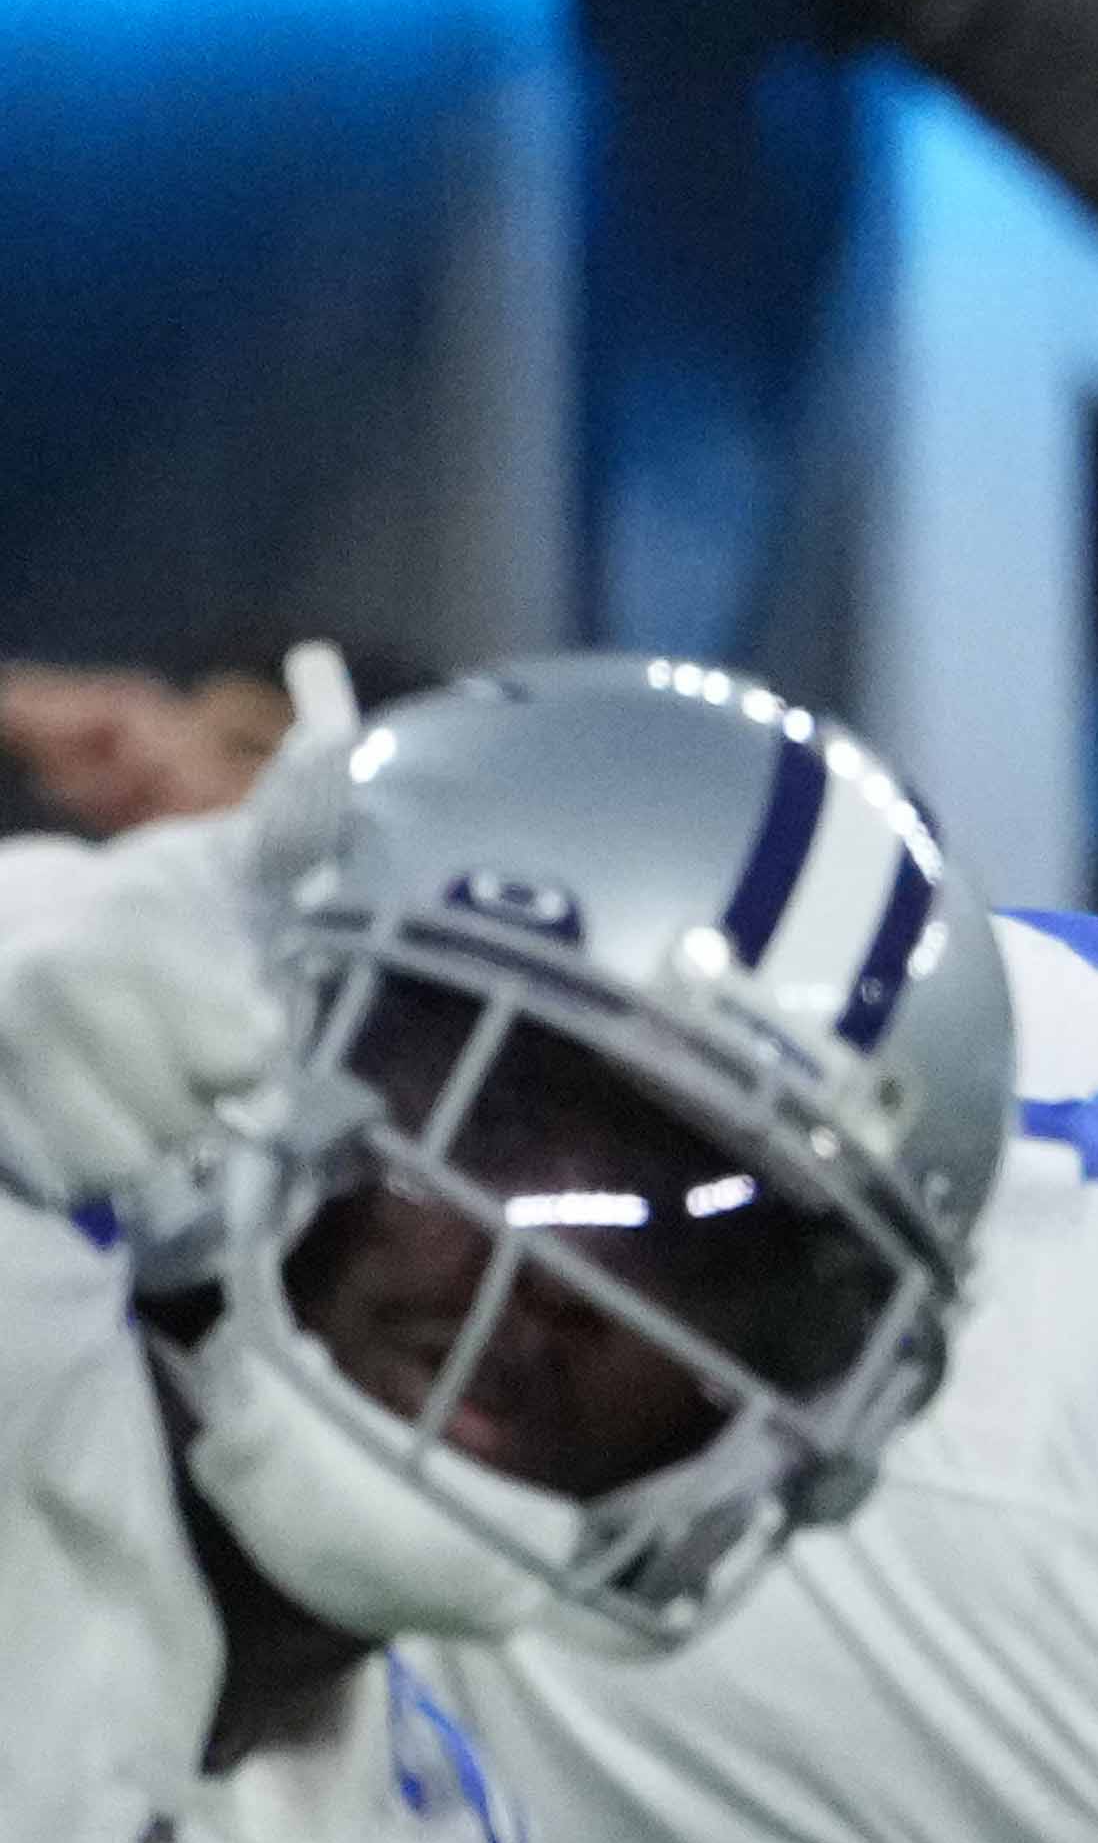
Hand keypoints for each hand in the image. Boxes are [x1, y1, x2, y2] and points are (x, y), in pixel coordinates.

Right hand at [0, 796, 290, 1242]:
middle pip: (197, 1119)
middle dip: (207, 1100)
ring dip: (146, 1141)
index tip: (235, 1015)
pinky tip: (79, 1102)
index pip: (244, 1050)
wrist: (14, 927)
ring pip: (131, 1162)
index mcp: (136, 910)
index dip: (249, 1050)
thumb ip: (303, 792)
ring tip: (130, 1078)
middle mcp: (59, 966)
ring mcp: (4, 1026)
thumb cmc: (167, 910)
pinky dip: (84, 1164)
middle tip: (177, 1049)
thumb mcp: (244, 853)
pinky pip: (68, 1178)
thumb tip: (321, 664)